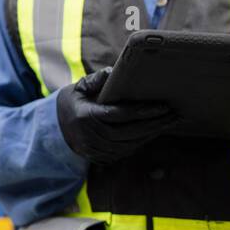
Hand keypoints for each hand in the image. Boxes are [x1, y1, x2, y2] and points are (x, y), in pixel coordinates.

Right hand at [55, 68, 178, 163]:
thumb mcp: (78, 87)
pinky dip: (143, 141)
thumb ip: (96, 80)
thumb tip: (113, 72)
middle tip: (175, 114)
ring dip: (152, 133)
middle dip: (155, 123)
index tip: (163, 105)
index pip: (121, 114)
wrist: (55, 130)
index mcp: (87, 117)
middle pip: (131, 132)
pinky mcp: (102, 157)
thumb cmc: (72, 103)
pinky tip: (155, 131)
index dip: (144, 111)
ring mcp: (97, 150)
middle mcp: (92, 137)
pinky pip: (128, 150)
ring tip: (170, 122)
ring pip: (132, 143)